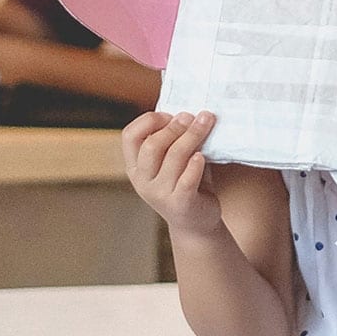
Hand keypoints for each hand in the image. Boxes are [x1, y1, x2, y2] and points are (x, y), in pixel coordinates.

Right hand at [122, 110, 221, 236]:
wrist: (196, 222)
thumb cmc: (187, 183)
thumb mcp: (174, 161)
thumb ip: (173, 140)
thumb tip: (187, 113)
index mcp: (135, 166)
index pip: (129, 136)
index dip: (149, 120)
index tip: (171, 115)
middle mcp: (142, 181)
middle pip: (152, 145)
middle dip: (175, 127)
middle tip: (193, 117)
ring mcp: (160, 194)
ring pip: (173, 157)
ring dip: (192, 135)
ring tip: (207, 122)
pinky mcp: (180, 204)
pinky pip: (187, 178)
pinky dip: (196, 163)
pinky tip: (202, 156)